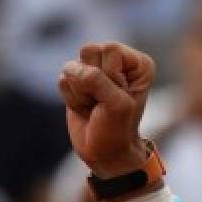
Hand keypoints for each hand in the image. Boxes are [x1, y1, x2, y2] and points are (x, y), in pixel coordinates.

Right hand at [58, 42, 155, 179]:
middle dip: (93, 82)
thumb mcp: (117, 105)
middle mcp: (118, 61)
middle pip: (89, 51)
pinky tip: (85, 107)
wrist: (106, 151)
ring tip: (95, 105)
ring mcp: (96, 69)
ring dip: (81, 91)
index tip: (120, 96)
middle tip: (105, 101)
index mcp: (138, 63)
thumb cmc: (119, 128)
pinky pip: (62, 79)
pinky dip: (71, 97)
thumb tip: (71, 68)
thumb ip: (97, 81)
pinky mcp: (77, 80)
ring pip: (72, 65)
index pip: (110, 49)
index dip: (110, 75)